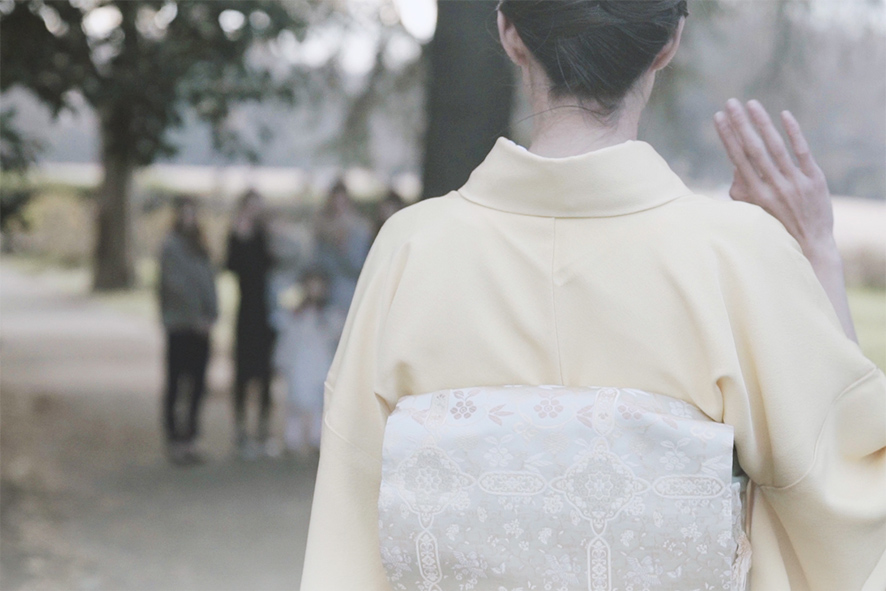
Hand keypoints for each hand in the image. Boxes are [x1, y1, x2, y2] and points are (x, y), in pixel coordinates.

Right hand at [715, 99, 857, 341]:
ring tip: (751, 104)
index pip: (737, 159)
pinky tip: (783, 116)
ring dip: (762, 123)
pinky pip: (802, 152)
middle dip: (740, 124)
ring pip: (776, 147)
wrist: (810, 248)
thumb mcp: (752, 215)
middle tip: (730, 102)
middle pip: (753, 149)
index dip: (727, 137)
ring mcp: (796, 182)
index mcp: (755, 196)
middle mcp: (773, 187)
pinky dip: (793, 133)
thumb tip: (736, 169)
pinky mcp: (815, 180)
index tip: (718, 118)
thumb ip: (741, 191)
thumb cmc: (776, 231)